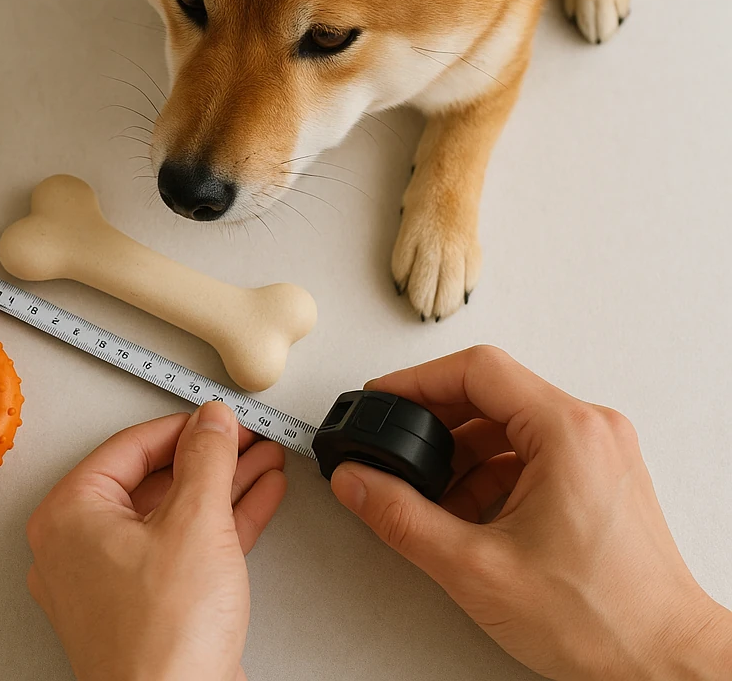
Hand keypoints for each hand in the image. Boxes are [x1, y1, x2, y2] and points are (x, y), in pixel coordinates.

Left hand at [26, 401, 286, 680]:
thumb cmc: (163, 643)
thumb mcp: (195, 522)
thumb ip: (207, 458)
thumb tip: (211, 421)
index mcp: (70, 516)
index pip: (131, 447)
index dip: (184, 427)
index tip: (219, 418)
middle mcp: (80, 548)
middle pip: (154, 479)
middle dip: (211, 457)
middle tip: (246, 438)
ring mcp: (111, 582)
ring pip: (174, 514)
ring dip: (223, 486)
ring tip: (263, 462)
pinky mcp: (145, 608)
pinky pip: (182, 548)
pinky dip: (221, 523)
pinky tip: (257, 498)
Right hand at [330, 346, 731, 680]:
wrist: (666, 668)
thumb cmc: (603, 622)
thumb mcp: (476, 567)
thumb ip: (402, 517)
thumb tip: (356, 482)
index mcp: (567, 432)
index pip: (478, 371)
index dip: (419, 381)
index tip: (383, 397)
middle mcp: (589, 429)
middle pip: (492, 394)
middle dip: (436, 421)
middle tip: (395, 445)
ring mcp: (598, 452)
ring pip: (509, 425)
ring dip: (462, 453)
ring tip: (430, 494)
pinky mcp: (597, 477)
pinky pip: (531, 452)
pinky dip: (491, 473)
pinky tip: (467, 511)